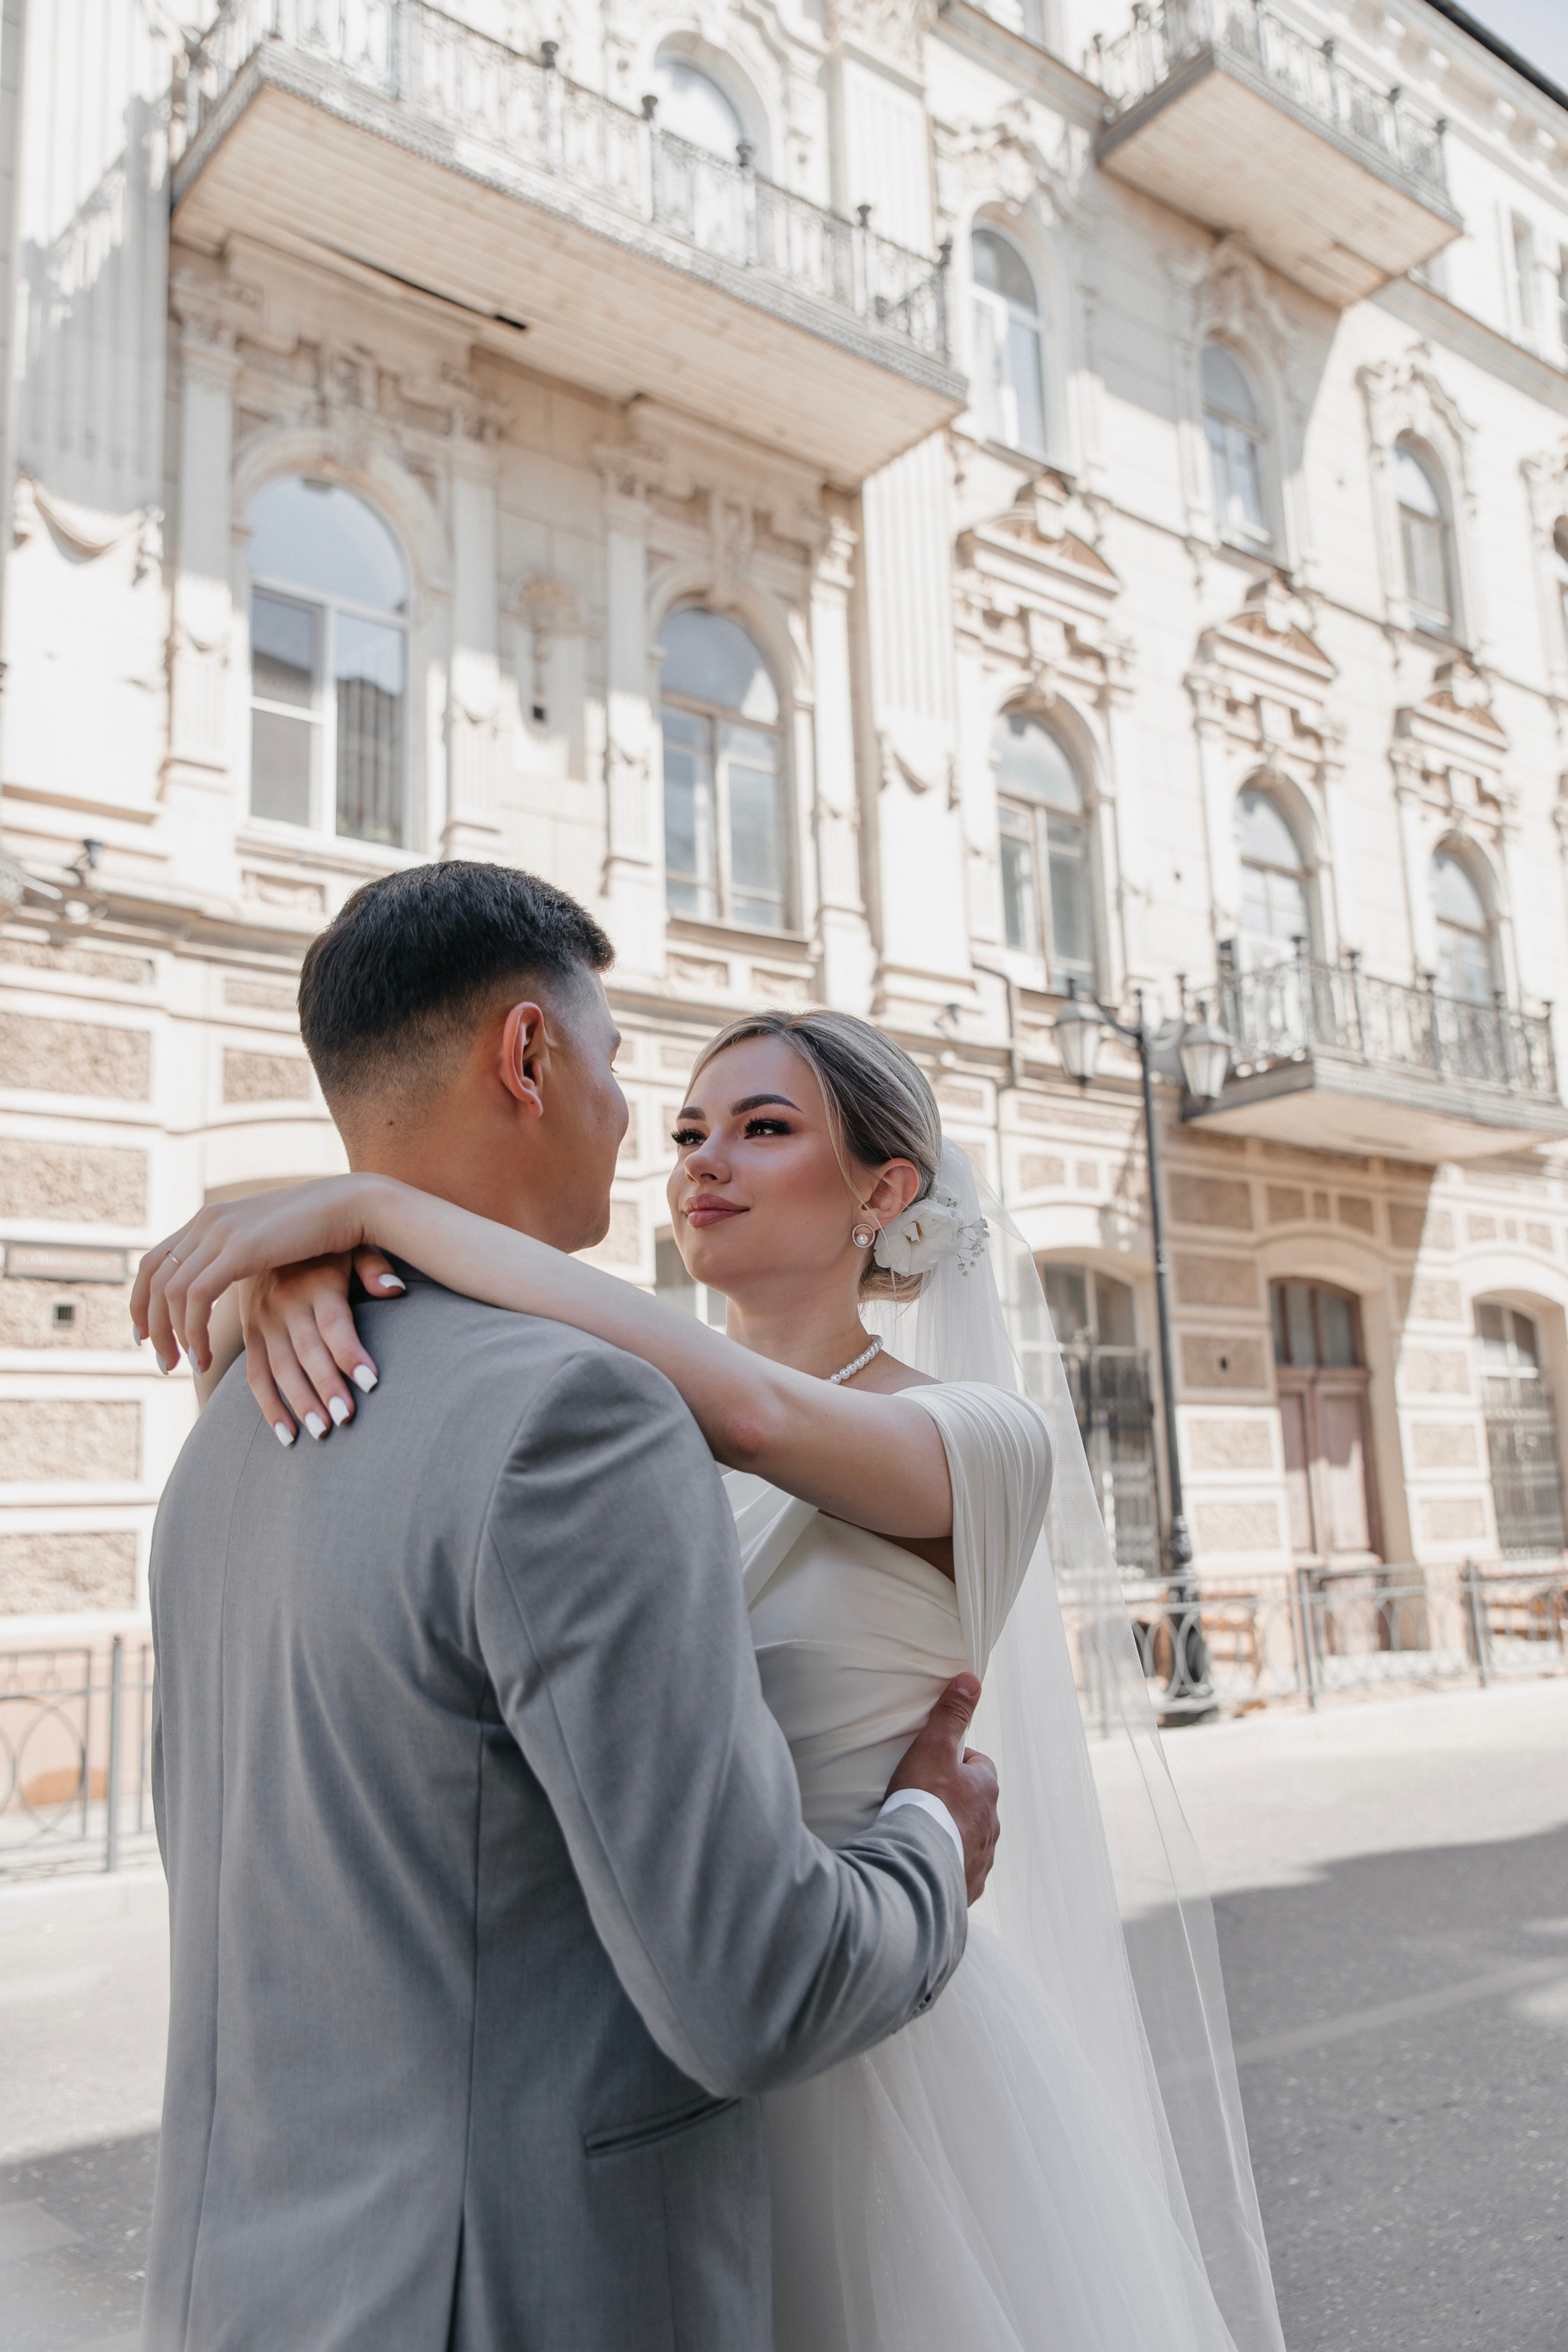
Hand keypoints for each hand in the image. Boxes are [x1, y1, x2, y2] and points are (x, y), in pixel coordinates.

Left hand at [131, 1175, 397, 1373]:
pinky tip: (206, 1356)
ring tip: (189, 1366)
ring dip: (173, 1335)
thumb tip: (229, 1270)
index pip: (155, 1260)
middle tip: (164, 1361)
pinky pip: (196, 1298)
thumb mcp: (271, 1240)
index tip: (147, 1335)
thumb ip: (245, 1253)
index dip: (143, 1300)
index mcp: (212, 1218)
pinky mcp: (239, 1249)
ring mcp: (221, 1232)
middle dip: (151, 1323)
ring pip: (171, 1292)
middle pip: (153, 1277)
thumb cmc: (327, 1228)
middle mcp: (208, 1221)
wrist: (354, 1204)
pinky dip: (194, 1331)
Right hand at [244, 1252, 404, 1442]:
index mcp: (316, 1282)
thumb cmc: (325, 1244)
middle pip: (307, 1351)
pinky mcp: (249, 1334)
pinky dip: (269, 1407)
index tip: (371, 1382)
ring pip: (280, 1369)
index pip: (334, 1323)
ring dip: (299, 1403)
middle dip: (326, 1387)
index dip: (350, 1352)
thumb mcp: (351, 1243)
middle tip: (346, 1418)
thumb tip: (396, 1289)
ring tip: (322, 1433)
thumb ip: (373, 1265)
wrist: (264, 1231)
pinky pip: (255, 1375)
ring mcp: (263, 1320)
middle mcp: (286, 1303)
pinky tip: (287, 1435)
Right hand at [885, 1673, 998, 1905]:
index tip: (932, 1764)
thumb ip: (951, 1715)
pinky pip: (960, 1871)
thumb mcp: (934, 1749)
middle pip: (975, 1804)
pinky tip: (926, 1864)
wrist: (917, 1870)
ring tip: (922, 1833)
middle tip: (923, 1799)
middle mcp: (991, 1825)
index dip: (956, 1762)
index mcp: (986, 1790)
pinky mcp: (967, 1886)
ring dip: (952, 1834)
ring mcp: (981, 1858)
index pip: (978, 1766)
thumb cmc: (925, 1805)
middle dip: (955, 1800)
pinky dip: (947, 1866)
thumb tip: (971, 1680)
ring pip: (970, 1838)